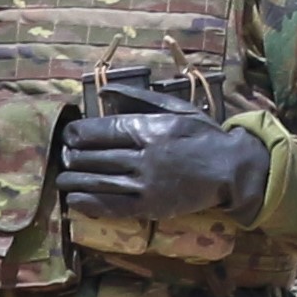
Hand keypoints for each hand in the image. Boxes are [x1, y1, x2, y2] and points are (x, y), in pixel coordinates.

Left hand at [58, 108, 271, 222]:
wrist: (231, 169)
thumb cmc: (203, 135)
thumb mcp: (175, 107)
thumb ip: (138, 98)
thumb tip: (104, 89)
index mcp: (148, 129)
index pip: (97, 131)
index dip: (75, 134)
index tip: (70, 136)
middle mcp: (143, 156)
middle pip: (91, 157)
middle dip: (71, 157)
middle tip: (66, 157)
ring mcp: (146, 184)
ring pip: (96, 182)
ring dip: (73, 181)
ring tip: (65, 179)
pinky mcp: (150, 207)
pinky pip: (110, 206)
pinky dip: (87, 203)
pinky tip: (75, 199)